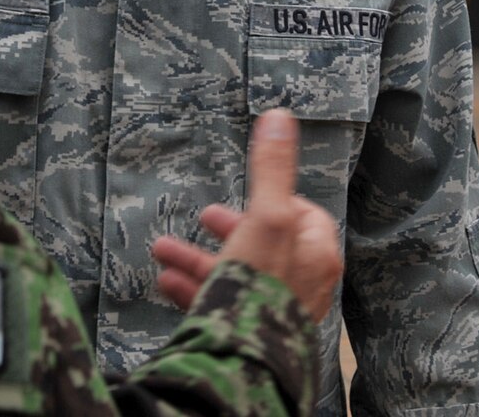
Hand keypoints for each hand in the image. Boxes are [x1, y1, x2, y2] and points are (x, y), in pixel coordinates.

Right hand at [151, 109, 341, 320]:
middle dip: (228, 227)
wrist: (241, 363)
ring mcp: (271, 311)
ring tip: (163, 249)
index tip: (251, 197)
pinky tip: (167, 282)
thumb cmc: (260, 289)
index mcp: (315, 257)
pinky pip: (218, 303)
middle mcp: (300, 285)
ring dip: (197, 257)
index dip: (278, 200)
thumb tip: (279, 116)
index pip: (306, 218)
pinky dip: (192, 288)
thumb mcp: (265, 218)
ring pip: (234, 273)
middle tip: (207, 217)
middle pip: (266, 244)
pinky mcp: (245, 333)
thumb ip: (271, 170)